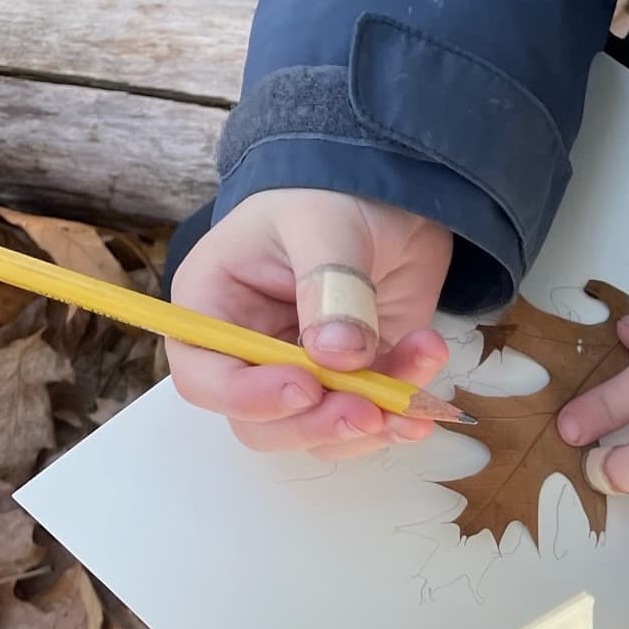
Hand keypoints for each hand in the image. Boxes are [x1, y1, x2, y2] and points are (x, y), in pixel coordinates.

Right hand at [168, 189, 452, 456]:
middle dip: (316, 427)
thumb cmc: (335, 193)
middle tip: (370, 413)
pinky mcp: (352, 385)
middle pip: (260, 424)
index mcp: (213, 307)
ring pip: (316, 435)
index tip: (306, 386)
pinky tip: (425, 404)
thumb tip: (339, 356)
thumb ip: (330, 286)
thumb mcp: (327, 223)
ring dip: (367, 427)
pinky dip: (397, 420)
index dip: (248, 397)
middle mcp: (249, 353)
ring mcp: (301, 374)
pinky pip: (365, 425)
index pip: (204, 377)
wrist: (395, 196)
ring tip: (412, 397)